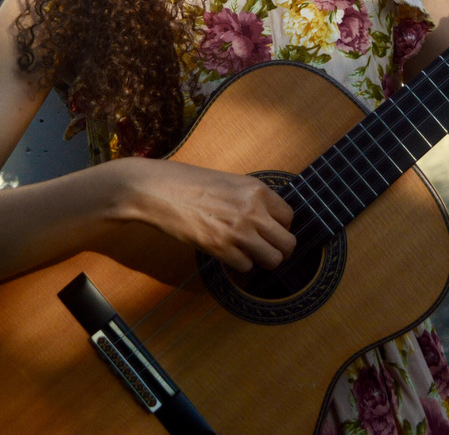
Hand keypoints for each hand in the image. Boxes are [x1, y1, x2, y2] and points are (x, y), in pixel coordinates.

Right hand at [118, 158, 295, 273]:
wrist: (159, 189)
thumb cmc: (189, 182)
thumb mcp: (229, 181)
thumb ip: (250, 198)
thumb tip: (266, 218)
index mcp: (257, 189)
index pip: (289, 217)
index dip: (281, 227)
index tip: (270, 231)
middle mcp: (253, 210)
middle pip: (288, 244)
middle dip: (279, 250)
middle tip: (266, 250)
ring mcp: (238, 230)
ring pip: (273, 260)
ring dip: (262, 261)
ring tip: (248, 254)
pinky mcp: (220, 247)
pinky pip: (245, 267)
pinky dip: (238, 265)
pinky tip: (227, 254)